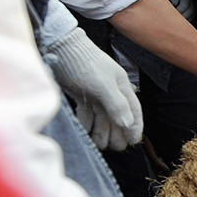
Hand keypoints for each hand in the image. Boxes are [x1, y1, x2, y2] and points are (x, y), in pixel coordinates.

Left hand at [44, 27, 142, 151]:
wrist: (60, 49)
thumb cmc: (85, 64)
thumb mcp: (103, 85)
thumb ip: (117, 105)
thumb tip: (128, 125)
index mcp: (122, 86)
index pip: (134, 110)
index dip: (135, 127)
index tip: (133, 142)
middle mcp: (111, 91)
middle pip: (118, 117)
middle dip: (117, 133)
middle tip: (114, 148)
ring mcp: (96, 94)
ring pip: (102, 119)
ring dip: (102, 132)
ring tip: (99, 145)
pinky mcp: (81, 96)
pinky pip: (88, 116)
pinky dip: (88, 125)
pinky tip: (86, 133)